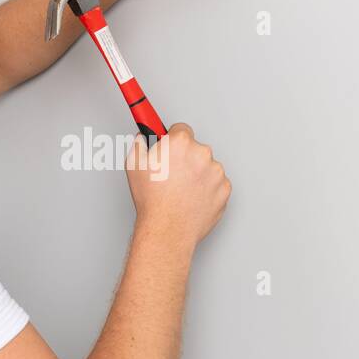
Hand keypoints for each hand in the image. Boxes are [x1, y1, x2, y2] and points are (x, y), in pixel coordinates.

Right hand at [125, 123, 231, 248]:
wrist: (168, 229)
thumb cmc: (153, 200)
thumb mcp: (134, 165)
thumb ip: (140, 145)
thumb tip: (142, 140)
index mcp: (181, 143)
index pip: (181, 129)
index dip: (173, 139)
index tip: (170, 146)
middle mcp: (202, 153)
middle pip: (195, 148)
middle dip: (185, 158)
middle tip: (172, 175)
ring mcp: (216, 172)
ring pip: (207, 166)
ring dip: (198, 174)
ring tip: (181, 191)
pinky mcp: (224, 189)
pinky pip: (216, 183)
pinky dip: (207, 189)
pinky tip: (192, 198)